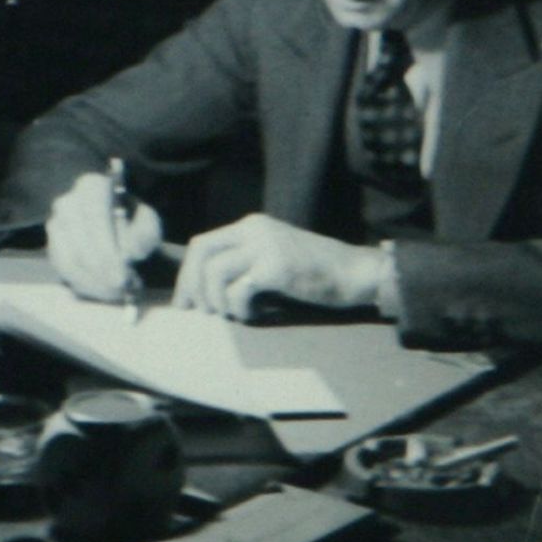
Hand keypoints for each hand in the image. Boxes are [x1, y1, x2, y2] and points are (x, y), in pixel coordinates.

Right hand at [46, 172, 162, 301]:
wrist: (112, 216)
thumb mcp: (147, 220)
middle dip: (102, 274)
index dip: (108, 251)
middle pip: (79, 246)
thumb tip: (129, 254)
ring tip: (117, 293)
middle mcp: (67, 204)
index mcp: (92, 186)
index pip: (96, 220)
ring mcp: (55, 226)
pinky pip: (63, 272)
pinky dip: (84, 286)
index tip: (122, 277)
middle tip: (122, 291)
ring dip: (93, 284)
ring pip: (68, 263)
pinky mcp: (52, 248)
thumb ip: (143, 234)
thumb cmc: (132, 218)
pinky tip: (104, 291)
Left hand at [172, 213, 387, 320]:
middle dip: (191, 285)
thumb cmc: (314, 272)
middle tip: (198, 312)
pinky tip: (253, 315)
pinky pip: (238, 290)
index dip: (188, 274)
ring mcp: (266, 246)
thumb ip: (245, 261)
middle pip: (201, 252)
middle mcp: (255, 229)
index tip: (186, 302)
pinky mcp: (277, 267)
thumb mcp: (274, 256)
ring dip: (216, 301)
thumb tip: (205, 290)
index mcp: (251, 225)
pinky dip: (239, 308)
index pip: (203, 243)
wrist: (355, 272)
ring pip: (214, 272)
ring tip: (232, 315)